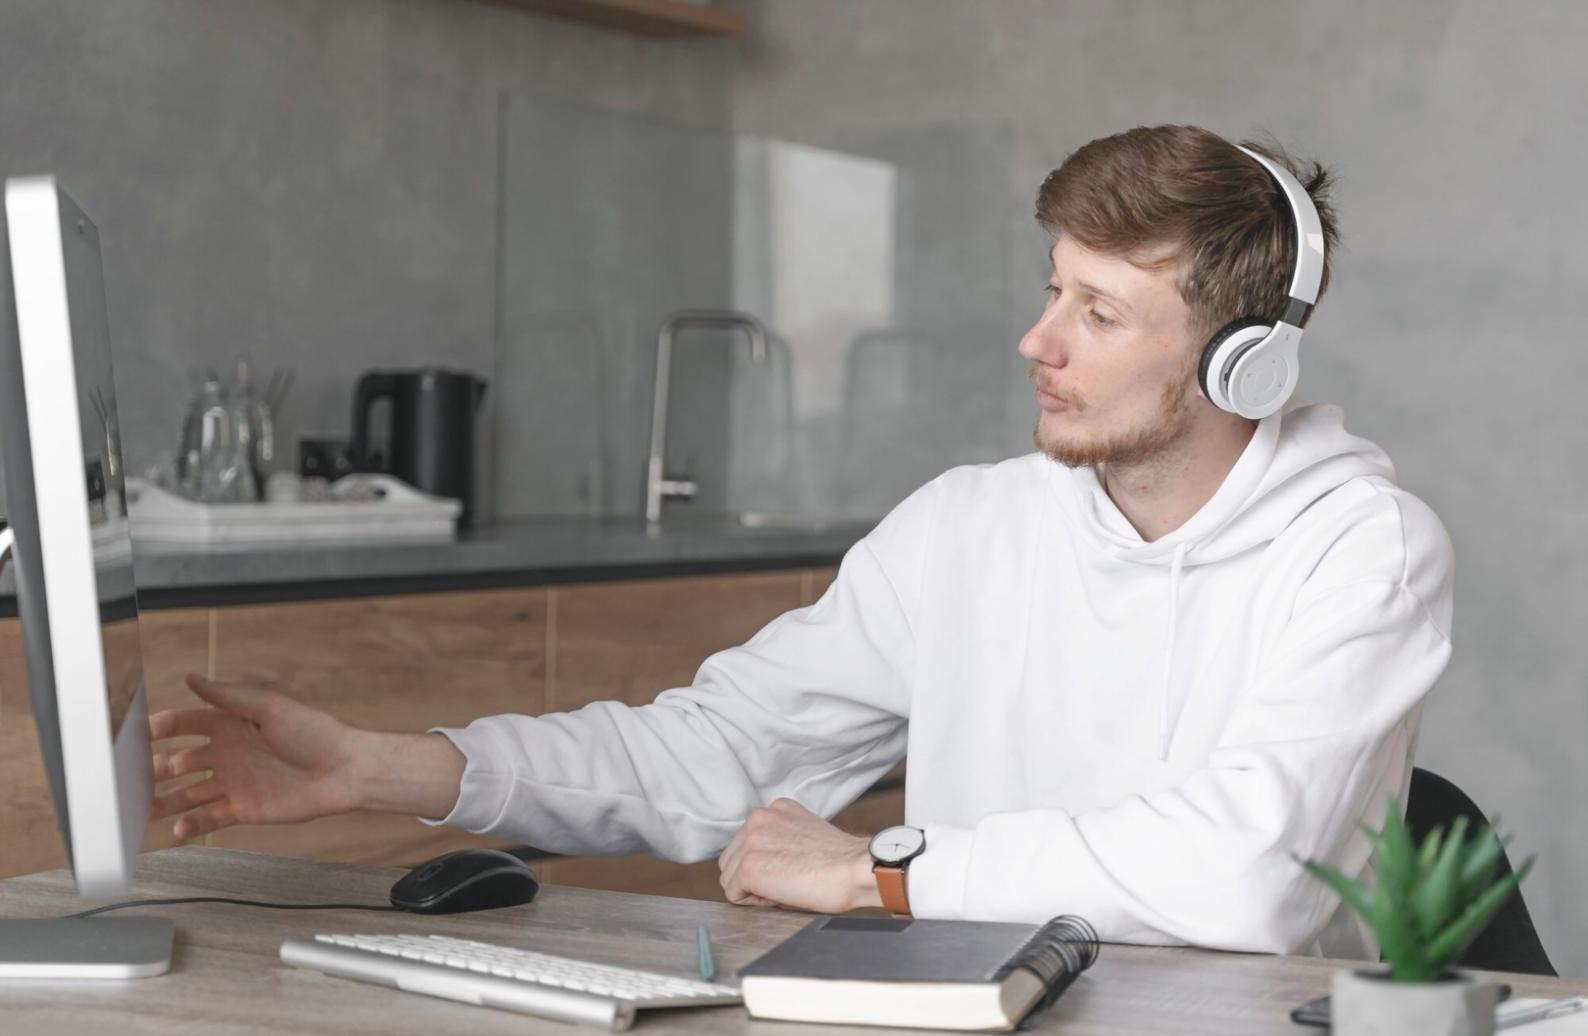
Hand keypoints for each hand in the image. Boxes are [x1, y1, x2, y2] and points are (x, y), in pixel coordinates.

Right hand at [148, 673, 365, 839]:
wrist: (345, 770)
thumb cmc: (313, 732)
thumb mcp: (269, 708)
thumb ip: (229, 696)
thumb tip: (193, 677)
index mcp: (231, 724)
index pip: (186, 724)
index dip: (160, 728)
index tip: (135, 735)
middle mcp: (227, 753)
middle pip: (180, 762)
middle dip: (154, 769)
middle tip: (129, 780)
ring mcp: (234, 781)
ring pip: (189, 793)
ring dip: (165, 801)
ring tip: (141, 810)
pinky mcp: (244, 808)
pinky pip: (210, 817)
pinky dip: (192, 824)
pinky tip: (177, 829)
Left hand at [718, 798, 882, 913]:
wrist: (856, 869)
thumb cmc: (841, 862)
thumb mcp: (806, 833)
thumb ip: (781, 838)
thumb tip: (766, 863)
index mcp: (775, 809)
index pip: (748, 843)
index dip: (767, 865)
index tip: (792, 870)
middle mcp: (758, 818)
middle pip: (732, 859)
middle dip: (753, 877)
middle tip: (788, 883)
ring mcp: (751, 842)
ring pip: (729, 877)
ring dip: (753, 890)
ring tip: (786, 888)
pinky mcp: (749, 868)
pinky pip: (734, 895)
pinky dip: (754, 903)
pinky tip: (782, 895)